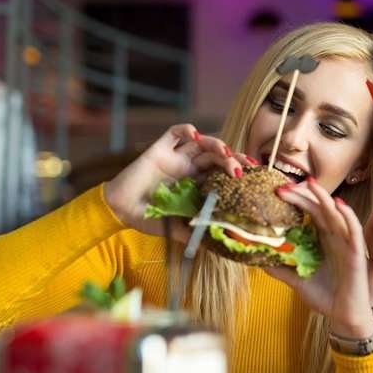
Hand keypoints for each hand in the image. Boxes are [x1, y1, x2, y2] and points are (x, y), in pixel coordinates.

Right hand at [103, 124, 253, 240]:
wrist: (120, 210)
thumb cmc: (148, 219)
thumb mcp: (176, 228)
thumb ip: (194, 232)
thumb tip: (216, 243)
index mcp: (197, 184)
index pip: (223, 173)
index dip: (238, 171)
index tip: (252, 176)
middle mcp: (190, 168)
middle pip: (217, 156)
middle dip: (232, 159)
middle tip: (241, 168)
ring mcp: (176, 158)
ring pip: (202, 143)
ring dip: (217, 145)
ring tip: (225, 153)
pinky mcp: (159, 150)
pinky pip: (174, 133)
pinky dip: (186, 129)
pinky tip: (195, 135)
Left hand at [270, 178, 372, 338]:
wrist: (343, 317)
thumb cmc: (325, 296)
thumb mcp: (296, 279)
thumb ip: (280, 267)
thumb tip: (256, 257)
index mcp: (322, 240)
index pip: (309, 212)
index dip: (296, 200)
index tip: (278, 191)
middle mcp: (335, 237)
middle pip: (320, 208)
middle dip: (303, 195)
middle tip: (284, 187)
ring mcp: (347, 243)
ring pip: (336, 214)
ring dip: (324, 198)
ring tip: (311, 185)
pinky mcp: (357, 254)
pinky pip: (355, 231)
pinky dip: (348, 216)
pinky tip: (338, 204)